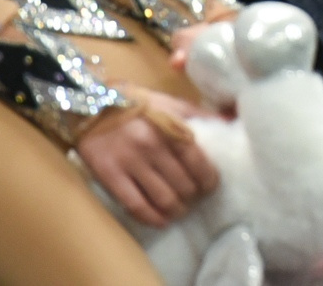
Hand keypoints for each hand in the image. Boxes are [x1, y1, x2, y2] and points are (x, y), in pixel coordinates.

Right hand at [77, 88, 218, 226]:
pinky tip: (161, 220)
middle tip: (194, 197)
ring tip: (180, 209)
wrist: (92, 103)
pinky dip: (153, 218)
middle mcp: (152, 147)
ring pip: (164, 200)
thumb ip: (201, 115)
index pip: (199, 164)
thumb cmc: (138, 104)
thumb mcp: (172, 103)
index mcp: (170, 128)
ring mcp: (130, 163)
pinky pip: (137, 206)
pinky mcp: (110, 177)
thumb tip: (231, 123)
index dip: (209, 181)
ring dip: (177, 210)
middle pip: (184, 186)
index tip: (210, 185)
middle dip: (193, 196)